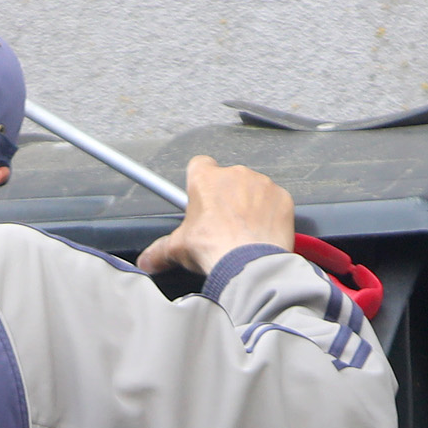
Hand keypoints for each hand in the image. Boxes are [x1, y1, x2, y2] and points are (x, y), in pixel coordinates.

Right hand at [135, 156, 295, 283]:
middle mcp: (235, 174)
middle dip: (226, 198)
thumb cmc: (214, 248)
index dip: (199, 182)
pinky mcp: (282, 197)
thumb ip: (160, 250)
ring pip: (254, 190)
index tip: (201, 199)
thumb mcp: (179, 249)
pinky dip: (270, 215)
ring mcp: (261, 183)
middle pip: (228, 179)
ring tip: (244, 233)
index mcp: (206, 179)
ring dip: (249, 205)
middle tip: (223, 225)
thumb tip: (145, 260)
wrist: (249, 262)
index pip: (200, 165)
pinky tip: (263, 234)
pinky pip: (275, 202)